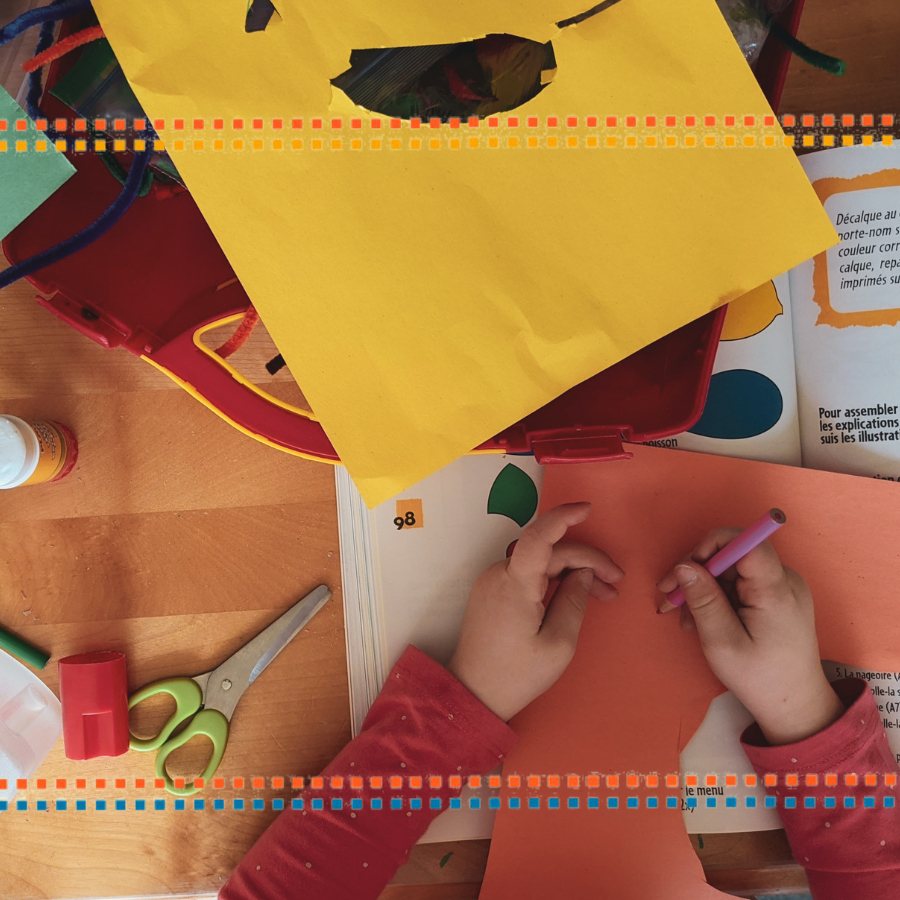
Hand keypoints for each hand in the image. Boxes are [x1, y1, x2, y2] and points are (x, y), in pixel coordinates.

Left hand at [447, 503, 623, 721]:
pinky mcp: (492, 592)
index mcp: (515, 584)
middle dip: (586, 562)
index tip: (588, 509)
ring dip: (572, 572)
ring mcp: (492, 582)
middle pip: (548, 552)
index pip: (539, 536)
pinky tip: (574, 595)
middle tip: (615, 584)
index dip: (563, 517)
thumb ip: (574, 601)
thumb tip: (583, 574)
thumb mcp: (558, 644)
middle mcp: (499, 574)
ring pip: (540, 563)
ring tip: (603, 594)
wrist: (473, 694)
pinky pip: (528, 575)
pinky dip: (553, 580)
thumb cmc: (516, 675)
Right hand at [657, 529, 844, 745]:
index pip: (745, 541)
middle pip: (733, 554)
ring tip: (686, 619)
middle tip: (671, 600)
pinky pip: (741, 583)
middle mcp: (784, 580)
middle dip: (698, 572)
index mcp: (775, 589)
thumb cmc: (760, 679)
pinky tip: (704, 619)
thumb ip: (703, 600)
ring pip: (732, 570)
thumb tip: (683, 565)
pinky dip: (718, 596)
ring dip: (704, 588)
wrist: (796, 706)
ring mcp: (783, 587)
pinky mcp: (778, 597)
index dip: (710, 546)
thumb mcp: (722, 642)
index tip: (685, 571)